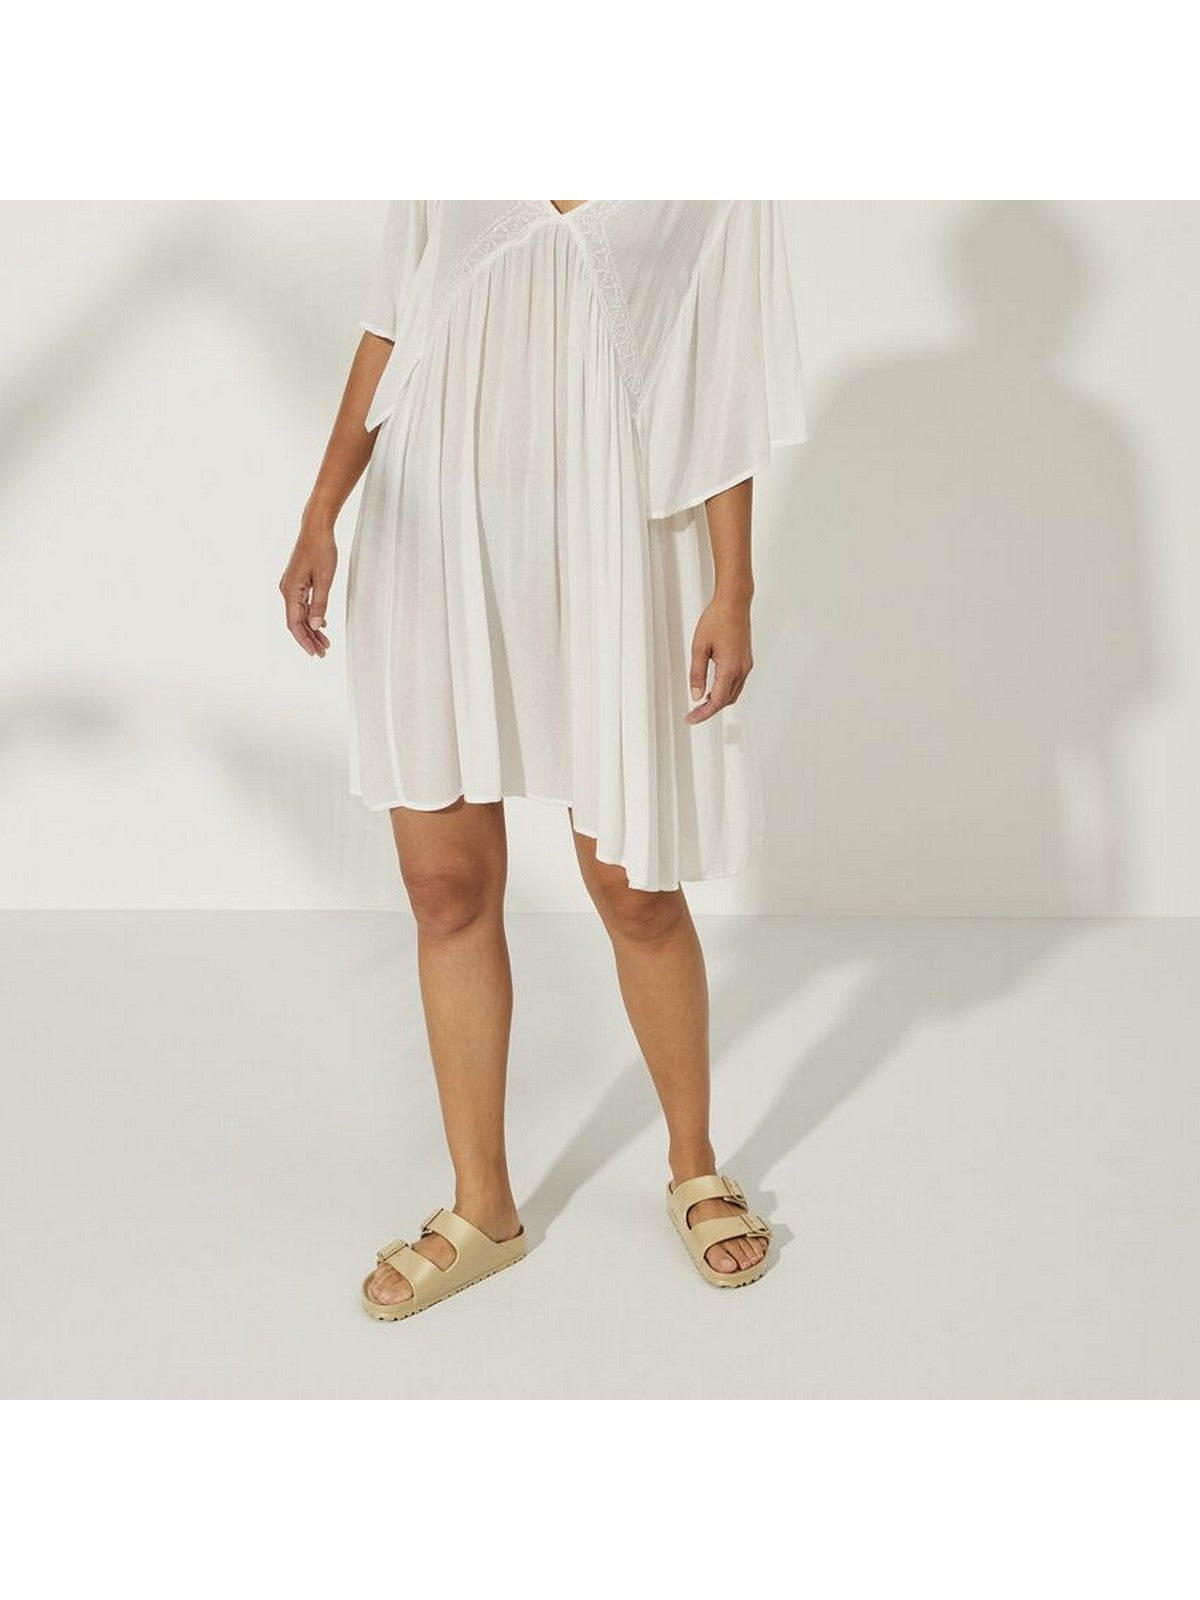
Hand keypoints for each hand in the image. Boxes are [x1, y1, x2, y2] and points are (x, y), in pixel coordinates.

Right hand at [279, 524, 336, 657]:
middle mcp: (286, 590)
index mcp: (290, 591)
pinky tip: (321, 625)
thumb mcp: (324, 579)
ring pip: (300, 614)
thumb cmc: (321, 549)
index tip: (315, 653)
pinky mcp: (297, 582)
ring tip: (325, 643)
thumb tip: (315, 626)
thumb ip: (319, 604)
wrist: (315, 528)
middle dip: (309, 639)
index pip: (294, 624)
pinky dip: (311, 616)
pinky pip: (302, 605)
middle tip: (323, 653)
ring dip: (312, 629)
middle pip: (296, 622)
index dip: (304, 640)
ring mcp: (290, 586)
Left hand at [686, 596, 752, 723]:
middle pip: (727, 700)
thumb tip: (696, 695)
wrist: (734, 602)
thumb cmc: (717, 619)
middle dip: (710, 710)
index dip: (703, 714)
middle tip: (693, 714)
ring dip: (718, 701)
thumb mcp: (699, 647)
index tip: (691, 719)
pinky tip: (713, 689)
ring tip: (701, 704)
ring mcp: (746, 665)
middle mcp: (742, 669)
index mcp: (730, 667)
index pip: (717, 701)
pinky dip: (725, 691)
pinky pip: (737, 683)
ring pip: (733, 693)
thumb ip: (697, 674)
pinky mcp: (746, 660)